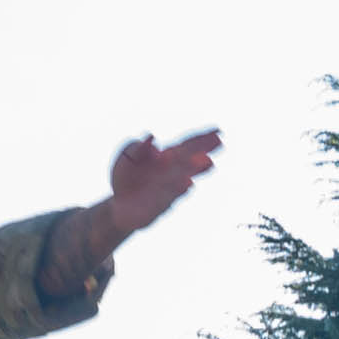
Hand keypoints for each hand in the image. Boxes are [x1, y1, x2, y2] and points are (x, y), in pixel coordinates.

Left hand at [101, 129, 221, 242]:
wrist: (119, 206)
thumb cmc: (126, 178)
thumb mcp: (126, 157)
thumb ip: (135, 147)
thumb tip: (152, 142)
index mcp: (167, 157)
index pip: (186, 145)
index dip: (202, 138)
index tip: (218, 131)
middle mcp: (172, 173)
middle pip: (190, 159)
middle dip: (204, 150)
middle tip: (220, 142)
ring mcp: (168, 189)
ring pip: (184, 177)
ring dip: (195, 170)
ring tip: (208, 162)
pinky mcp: (160, 205)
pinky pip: (170, 196)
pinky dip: (179, 189)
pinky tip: (187, 183)